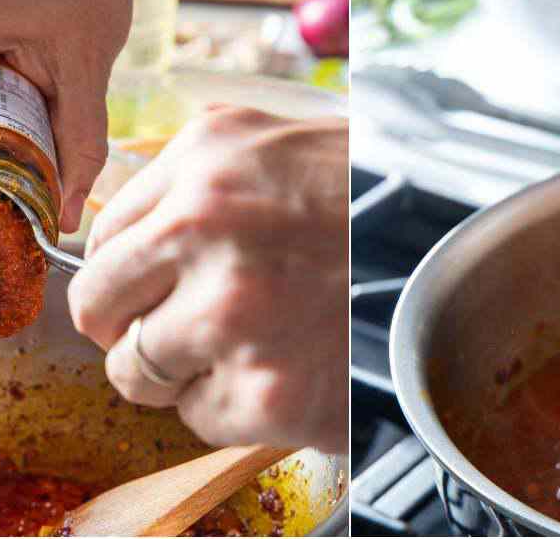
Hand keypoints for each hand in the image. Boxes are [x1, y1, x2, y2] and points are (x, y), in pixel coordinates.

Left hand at [68, 107, 348, 453]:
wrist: (463, 246)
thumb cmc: (369, 196)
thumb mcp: (270, 143)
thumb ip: (189, 177)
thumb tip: (120, 231)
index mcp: (205, 158)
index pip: (100, 238)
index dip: (125, 273)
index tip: (145, 289)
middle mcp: (207, 228)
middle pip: (96, 308)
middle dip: (128, 327)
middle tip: (173, 328)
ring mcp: (234, 314)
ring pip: (136, 373)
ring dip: (178, 371)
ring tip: (243, 345)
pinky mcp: (266, 391)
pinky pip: (200, 417)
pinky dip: (233, 405)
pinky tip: (283, 366)